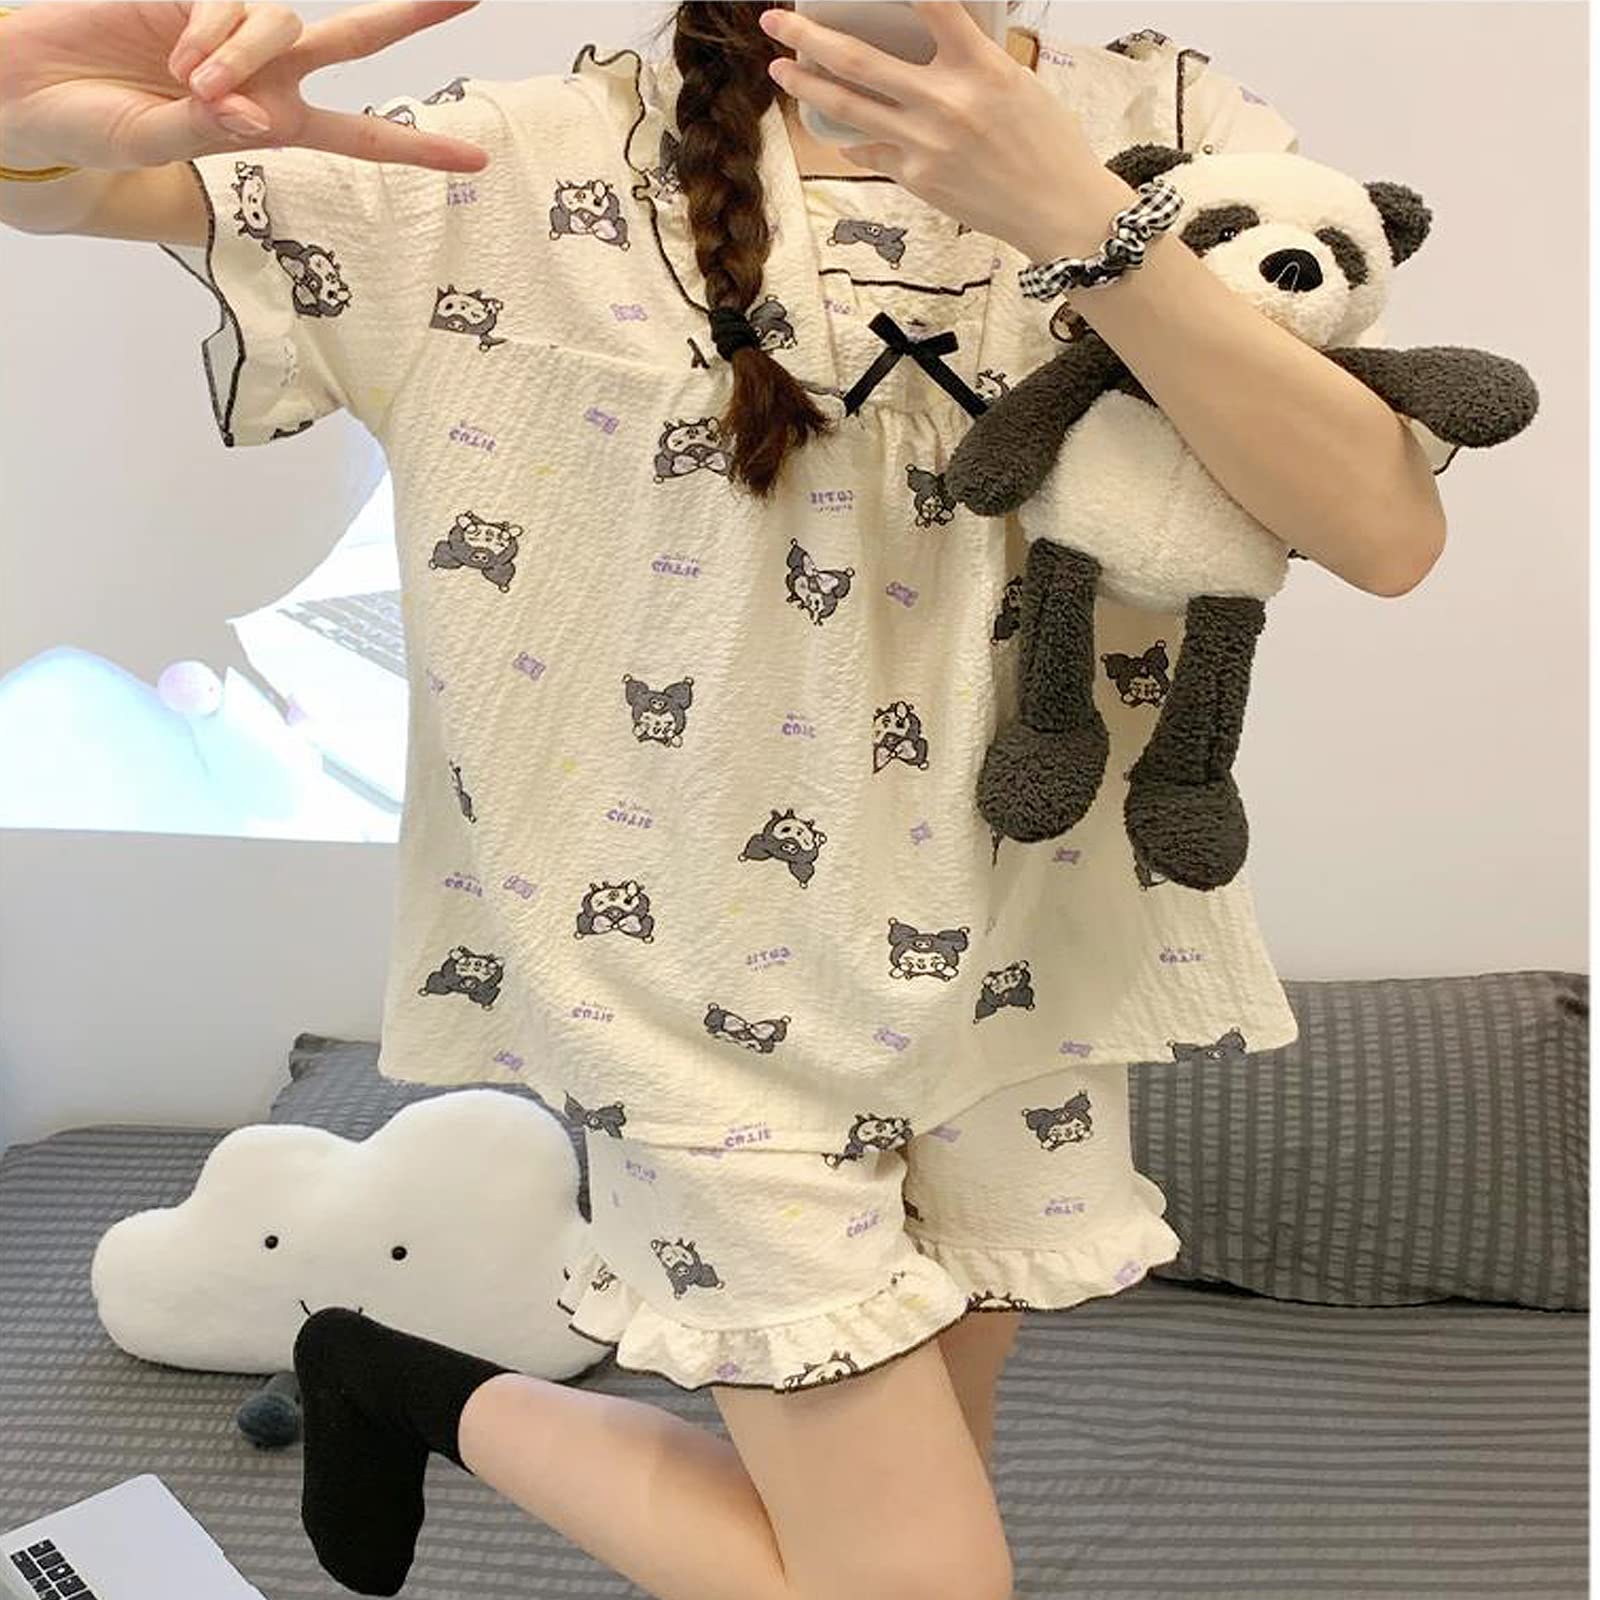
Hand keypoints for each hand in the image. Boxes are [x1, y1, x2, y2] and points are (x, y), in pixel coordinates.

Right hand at [0, 0, 488, 172]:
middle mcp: (266, 76)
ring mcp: (233, 32)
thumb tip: (255, 114)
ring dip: (243, 57)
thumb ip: (207, 131)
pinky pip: (231, 7)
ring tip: (191, 86)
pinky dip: (212, 35)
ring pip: (282, 24)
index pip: (361, 137)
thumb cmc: (92, 130)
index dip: (418, 149)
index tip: (477, 158)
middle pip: (354, 40)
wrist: (28, 91)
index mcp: (274, 126)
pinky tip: (178, 58)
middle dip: (410, 16)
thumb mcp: (156, 145)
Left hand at [757, 1, 1106, 257]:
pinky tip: (839, 132)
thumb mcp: (1018, 83)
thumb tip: (932, 43)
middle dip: (807, 37)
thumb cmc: (1047, 143)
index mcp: (981, 67)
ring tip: (779, 70)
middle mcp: (946, 102)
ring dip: (806, 86)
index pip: (933, 4)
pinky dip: (853, 138)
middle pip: (858, 60)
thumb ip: (970, 61)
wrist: (1056, 210)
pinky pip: (872, 150)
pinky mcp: (916, 178)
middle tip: (774, 21)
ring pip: (849, 108)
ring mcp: (925, 143)